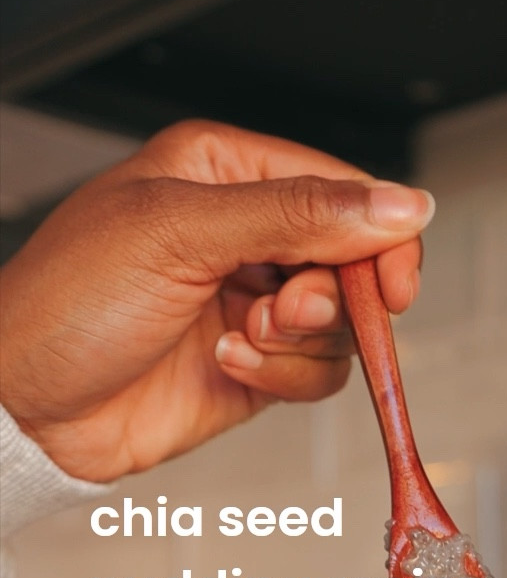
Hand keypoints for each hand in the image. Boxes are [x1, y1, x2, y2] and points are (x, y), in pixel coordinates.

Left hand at [0, 119, 434, 482]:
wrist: (25, 406)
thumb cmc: (67, 302)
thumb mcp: (181, 232)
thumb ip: (297, 214)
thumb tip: (398, 204)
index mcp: (224, 171)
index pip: (343, 187)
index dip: (379, 234)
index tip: (390, 282)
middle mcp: (244, 233)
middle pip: (354, 259)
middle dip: (330, 294)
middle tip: (286, 312)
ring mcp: (250, 302)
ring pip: (341, 323)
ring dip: (300, 340)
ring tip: (241, 337)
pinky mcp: (254, 366)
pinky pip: (316, 373)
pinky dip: (284, 377)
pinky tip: (229, 364)